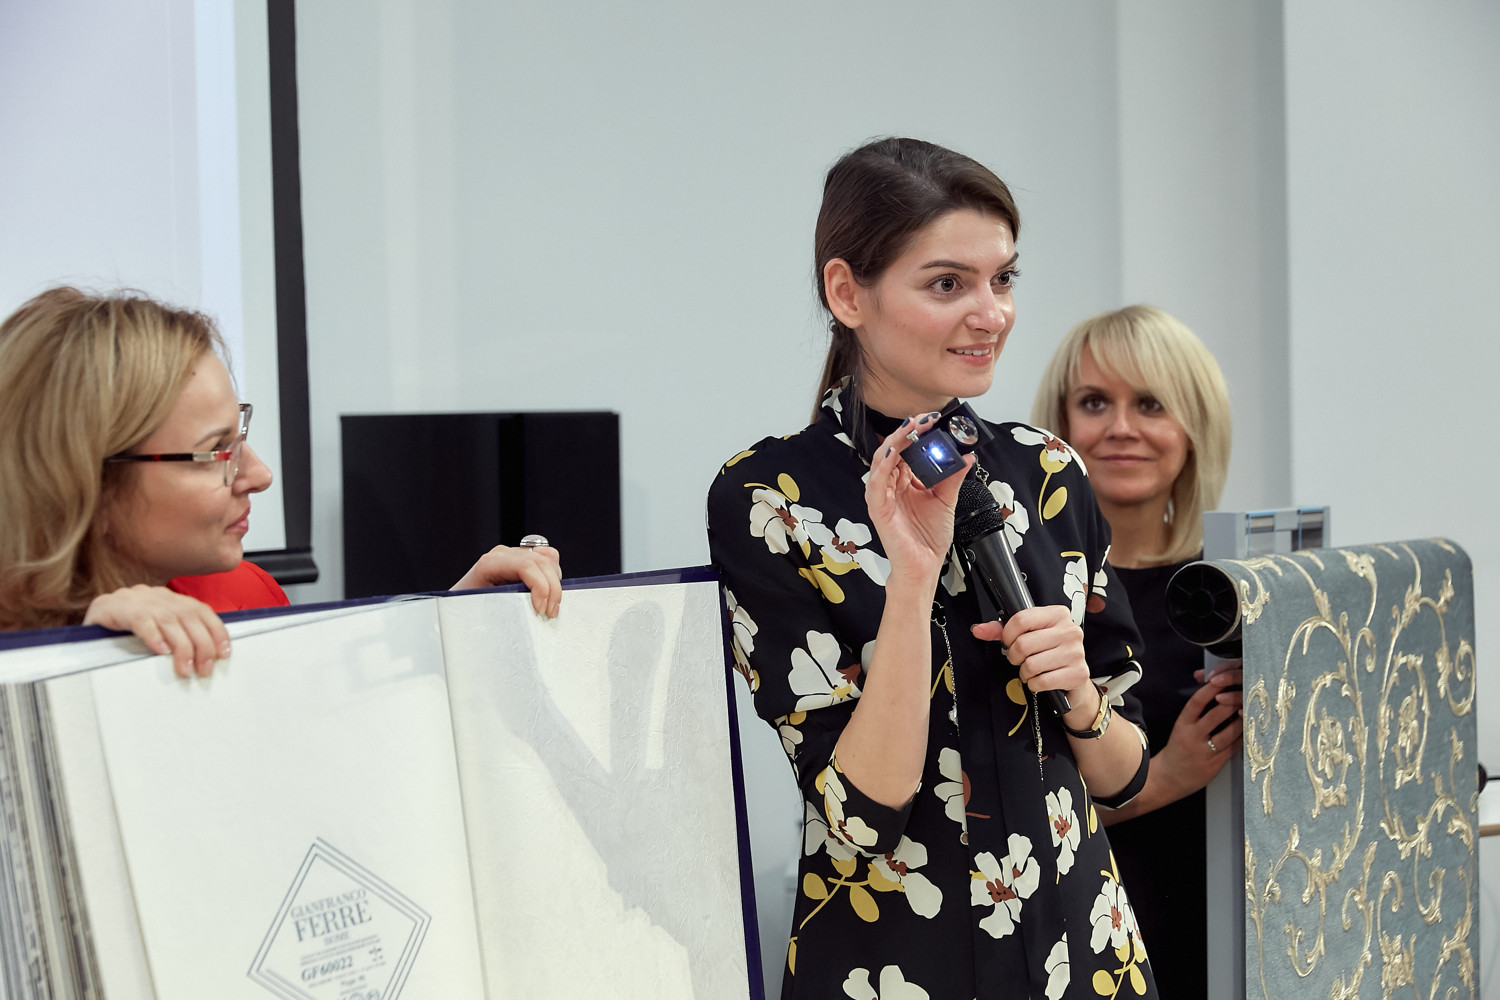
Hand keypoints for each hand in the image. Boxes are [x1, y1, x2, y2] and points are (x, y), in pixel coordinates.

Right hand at [83, 585, 230, 677]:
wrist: (92, 612)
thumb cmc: (128, 623)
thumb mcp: (159, 626)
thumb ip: (179, 634)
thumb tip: (205, 658)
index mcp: (171, 598)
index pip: (202, 612)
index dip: (216, 631)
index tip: (224, 653)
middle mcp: (158, 595)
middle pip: (189, 617)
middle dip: (202, 645)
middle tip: (204, 669)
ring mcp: (137, 599)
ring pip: (169, 621)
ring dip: (181, 647)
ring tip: (185, 669)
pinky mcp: (116, 607)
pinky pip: (141, 621)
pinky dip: (154, 636)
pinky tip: (160, 651)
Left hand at [451, 544, 562, 617]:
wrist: (456, 609)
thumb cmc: (464, 611)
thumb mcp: (481, 610)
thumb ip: (504, 606)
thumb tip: (530, 612)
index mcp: (489, 563)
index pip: (526, 565)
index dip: (541, 586)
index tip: (541, 609)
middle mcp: (503, 554)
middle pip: (542, 561)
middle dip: (552, 589)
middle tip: (550, 614)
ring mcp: (513, 556)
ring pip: (548, 560)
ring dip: (554, 584)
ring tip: (549, 607)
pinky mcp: (522, 561)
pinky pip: (547, 560)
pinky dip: (553, 577)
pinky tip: (547, 594)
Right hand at [864, 414, 973, 582]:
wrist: (925, 567)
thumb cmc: (929, 537)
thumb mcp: (946, 500)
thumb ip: (953, 477)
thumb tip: (967, 455)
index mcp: (906, 481)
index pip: (907, 450)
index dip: (916, 434)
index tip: (931, 421)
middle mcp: (892, 486)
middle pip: (893, 450)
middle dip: (907, 432)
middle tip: (923, 420)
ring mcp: (883, 496)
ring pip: (882, 461)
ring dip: (895, 442)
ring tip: (909, 429)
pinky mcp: (878, 509)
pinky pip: (875, 484)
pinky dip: (882, 468)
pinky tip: (891, 454)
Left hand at [971, 605, 1093, 719]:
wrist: (1074, 678)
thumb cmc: (1049, 652)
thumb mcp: (1028, 635)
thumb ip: (1001, 631)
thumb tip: (978, 630)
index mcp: (1058, 614)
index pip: (1021, 619)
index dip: (1008, 634)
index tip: (1009, 641)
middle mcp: (1070, 631)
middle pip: (1024, 643)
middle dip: (1015, 656)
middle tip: (1020, 659)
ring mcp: (1076, 652)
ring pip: (1031, 664)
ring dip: (1025, 672)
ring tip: (1031, 669)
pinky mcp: (1078, 673)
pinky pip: (1041, 681)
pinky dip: (1034, 684)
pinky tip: (1040, 679)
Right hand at [1152, 664, 1243, 798]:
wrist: (1166, 779)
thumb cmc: (1176, 751)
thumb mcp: (1180, 728)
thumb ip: (1196, 714)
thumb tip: (1214, 694)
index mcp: (1182, 725)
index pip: (1197, 702)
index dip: (1210, 689)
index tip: (1222, 680)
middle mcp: (1192, 737)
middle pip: (1216, 715)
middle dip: (1232, 702)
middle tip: (1243, 693)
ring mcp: (1204, 752)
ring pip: (1228, 733)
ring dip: (1241, 721)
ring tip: (1249, 710)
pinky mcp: (1214, 765)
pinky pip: (1233, 749)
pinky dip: (1243, 739)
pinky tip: (1249, 731)